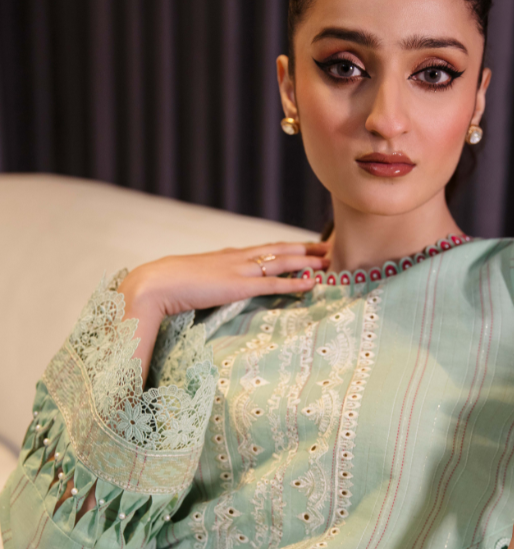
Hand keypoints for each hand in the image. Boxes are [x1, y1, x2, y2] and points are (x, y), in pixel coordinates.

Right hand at [54, 241, 328, 517]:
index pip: (258, 250)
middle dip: (302, 249)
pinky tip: (312, 282)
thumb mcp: (185, 286)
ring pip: (281, 261)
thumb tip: (198, 301)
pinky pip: (273, 283)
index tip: (299, 248)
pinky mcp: (237, 286)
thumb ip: (198, 291)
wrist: (150, 286)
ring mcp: (236, 271)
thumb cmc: (160, 289)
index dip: (280, 249)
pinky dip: (295, 282)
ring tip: (328, 259)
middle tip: (325, 247)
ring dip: (307, 260)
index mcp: (221, 258)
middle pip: (276, 251)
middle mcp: (233, 259)